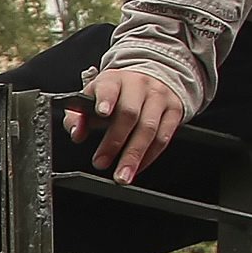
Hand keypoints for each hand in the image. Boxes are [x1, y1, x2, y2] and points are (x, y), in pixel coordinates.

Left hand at [64, 67, 187, 184]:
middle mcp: (139, 86)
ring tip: (122, 175)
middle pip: (129, 113)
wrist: (152, 76)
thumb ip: (78, 115)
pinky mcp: (175, 111)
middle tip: (101, 163)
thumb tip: (77, 133)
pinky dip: (150, 156)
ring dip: (134, 156)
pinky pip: (164, 138)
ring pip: (149, 129)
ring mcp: (159, 98)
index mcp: (115, 80)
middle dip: (114, 141)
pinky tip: (137, 168)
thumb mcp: (94, 96)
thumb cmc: (117, 92)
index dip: (106, 100)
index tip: (101, 113)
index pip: (110, 87)